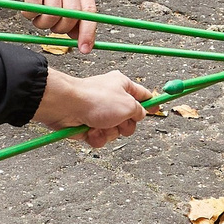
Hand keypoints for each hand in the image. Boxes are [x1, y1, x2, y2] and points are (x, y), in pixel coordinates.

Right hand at [0, 0, 96, 50]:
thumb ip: (74, 14)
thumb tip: (79, 38)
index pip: (90, 13)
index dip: (88, 33)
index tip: (85, 49)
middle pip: (70, 17)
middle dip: (59, 29)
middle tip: (50, 26)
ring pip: (51, 15)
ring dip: (42, 23)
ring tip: (37, 17)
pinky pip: (33, 9)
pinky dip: (29, 15)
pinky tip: (28, 9)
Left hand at [36, 69, 154, 147]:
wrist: (66, 106)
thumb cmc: (95, 100)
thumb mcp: (128, 105)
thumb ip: (139, 111)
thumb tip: (139, 114)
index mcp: (122, 86)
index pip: (142, 95)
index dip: (151, 103)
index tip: (157, 110)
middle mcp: (111, 99)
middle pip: (129, 119)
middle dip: (125, 125)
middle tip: (118, 120)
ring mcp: (99, 113)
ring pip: (115, 131)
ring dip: (109, 132)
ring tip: (100, 125)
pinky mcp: (88, 125)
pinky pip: (100, 137)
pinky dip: (97, 137)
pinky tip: (90, 130)